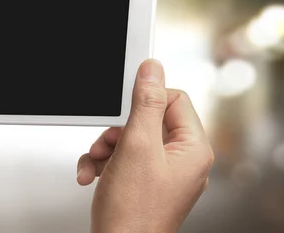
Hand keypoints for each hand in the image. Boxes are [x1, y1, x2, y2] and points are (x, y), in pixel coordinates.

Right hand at [77, 60, 213, 232]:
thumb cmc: (133, 213)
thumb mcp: (136, 147)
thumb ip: (146, 104)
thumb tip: (153, 69)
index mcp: (192, 149)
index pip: (175, 99)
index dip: (146, 99)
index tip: (124, 103)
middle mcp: (182, 160)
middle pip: (148, 119)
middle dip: (118, 130)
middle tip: (108, 143)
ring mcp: (163, 174)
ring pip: (130, 139)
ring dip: (105, 147)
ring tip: (96, 163)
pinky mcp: (144, 184)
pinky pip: (123, 159)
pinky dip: (104, 164)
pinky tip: (91, 176)